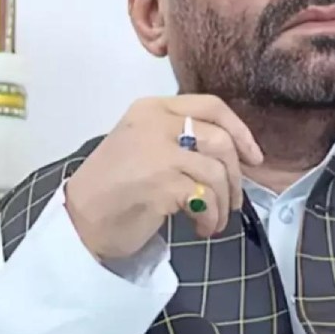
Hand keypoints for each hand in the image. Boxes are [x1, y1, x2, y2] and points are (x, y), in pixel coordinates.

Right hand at [62, 95, 263, 260]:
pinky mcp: (160, 183)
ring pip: (216, 172)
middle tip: (234, 201)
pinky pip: (205, 198)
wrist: (80, 220)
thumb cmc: (116, 186)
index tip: (254, 157)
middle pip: (220, 140)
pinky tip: (202, 227)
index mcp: (152, 109)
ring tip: (215, 220)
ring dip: (224, 202)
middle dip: (236, 176)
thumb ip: (182, 138)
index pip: (211, 106)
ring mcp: (157, 152)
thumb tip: (236, 153)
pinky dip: (211, 216)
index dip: (241, 131)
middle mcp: (155, 124)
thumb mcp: (145, 145)